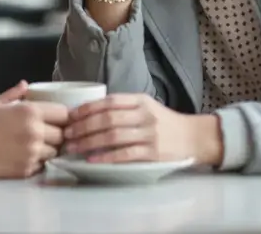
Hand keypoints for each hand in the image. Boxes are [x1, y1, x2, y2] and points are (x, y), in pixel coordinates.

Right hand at [0, 81, 69, 178]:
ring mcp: (33, 153)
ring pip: (54, 152)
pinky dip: (38, 161)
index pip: (64, 114)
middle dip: (57, 134)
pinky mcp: (27, 169)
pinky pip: (42, 165)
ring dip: (48, 149)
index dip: (63, 116)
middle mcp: (36, 132)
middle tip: (46, 133)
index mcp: (30, 112)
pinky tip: (25, 156)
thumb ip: (14, 94)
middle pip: (62, 135)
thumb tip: (25, 85)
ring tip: (35, 146)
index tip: (57, 119)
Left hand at [63, 93, 221, 164]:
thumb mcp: (147, 107)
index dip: (86, 109)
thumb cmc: (165, 123)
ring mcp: (149, 133)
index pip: (108, 101)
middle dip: (82, 127)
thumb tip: (89, 112)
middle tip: (66, 135)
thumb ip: (123, 107)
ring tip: (73, 148)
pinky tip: (92, 160)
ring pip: (113, 136)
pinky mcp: (154, 152)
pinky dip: (106, 157)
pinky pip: (125, 154)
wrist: (194, 137)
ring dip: (89, 142)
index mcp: (140, 100)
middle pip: (107, 119)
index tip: (70, 117)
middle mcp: (144, 115)